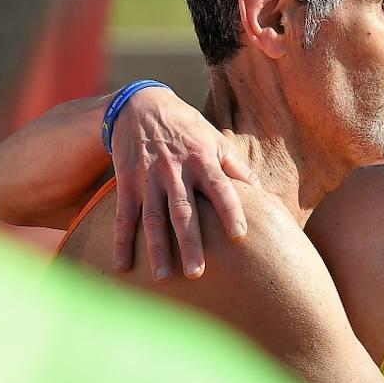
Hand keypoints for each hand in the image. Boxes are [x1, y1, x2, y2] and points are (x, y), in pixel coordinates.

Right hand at [110, 87, 257, 279]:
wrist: (140, 105)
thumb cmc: (186, 127)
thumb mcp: (215, 139)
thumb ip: (237, 167)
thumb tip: (262, 192)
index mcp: (202, 161)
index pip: (221, 190)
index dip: (231, 212)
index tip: (240, 236)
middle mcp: (175, 172)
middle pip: (183, 212)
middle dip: (190, 243)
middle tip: (197, 273)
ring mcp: (149, 179)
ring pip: (153, 219)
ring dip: (158, 250)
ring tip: (164, 277)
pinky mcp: (127, 183)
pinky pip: (124, 216)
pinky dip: (121, 241)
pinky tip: (123, 265)